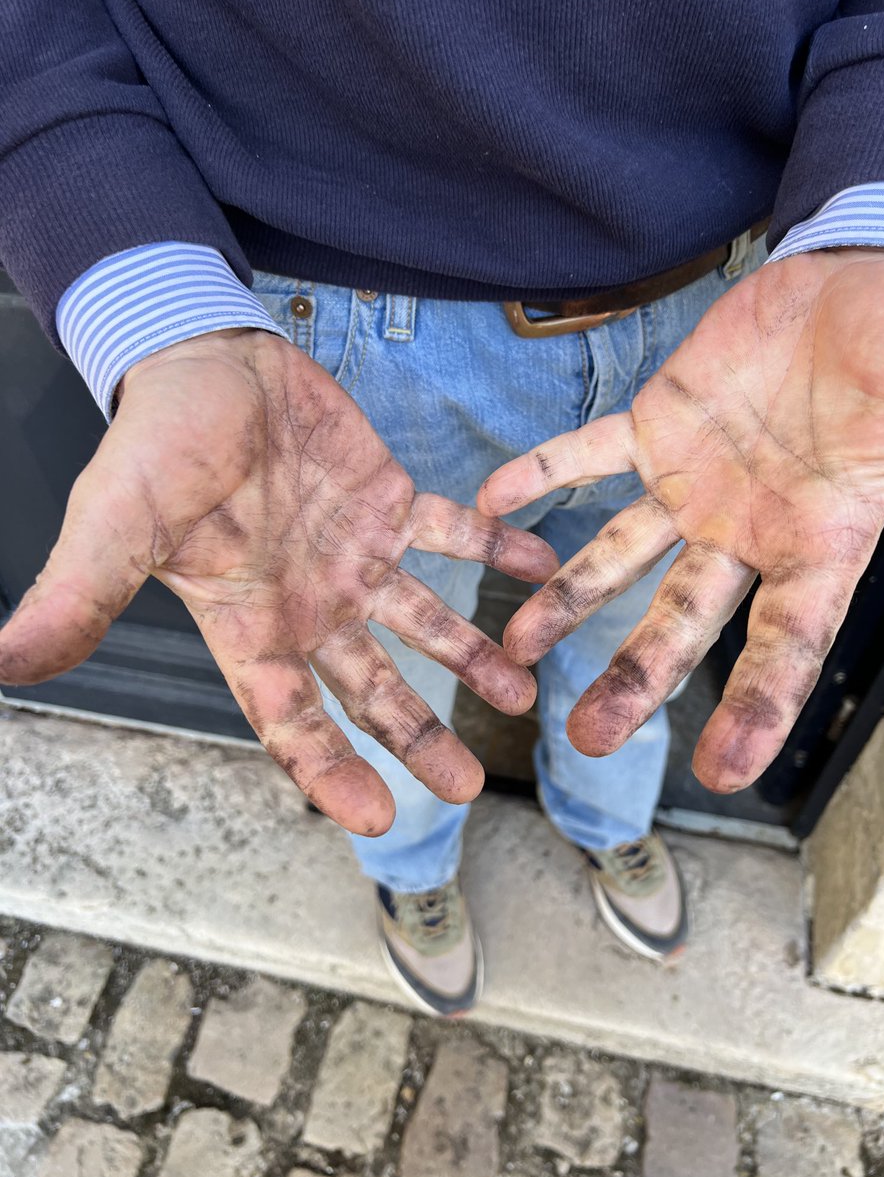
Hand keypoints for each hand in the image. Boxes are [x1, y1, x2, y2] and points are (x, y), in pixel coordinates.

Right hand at [0, 329, 557, 833]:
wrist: (202, 358)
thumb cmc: (156, 440)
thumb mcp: (116, 522)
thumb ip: (79, 595)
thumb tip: (3, 665)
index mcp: (249, 625)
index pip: (290, 720)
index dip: (329, 772)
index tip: (380, 817)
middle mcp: (308, 606)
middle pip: (369, 691)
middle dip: (416, 737)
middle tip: (467, 787)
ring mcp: (354, 558)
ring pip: (421, 624)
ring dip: (470, 656)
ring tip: (521, 691)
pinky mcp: (389, 503)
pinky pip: (452, 534)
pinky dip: (495, 548)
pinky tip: (537, 565)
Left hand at [479, 250, 883, 791]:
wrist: (844, 292)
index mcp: (816, 544)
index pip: (787, 643)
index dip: (757, 707)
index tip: (723, 771)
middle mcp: (745, 529)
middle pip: (682, 619)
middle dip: (636, 677)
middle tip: (587, 737)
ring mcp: (693, 484)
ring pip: (618, 553)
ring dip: (567, 598)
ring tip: (517, 645)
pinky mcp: (656, 428)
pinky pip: (586, 455)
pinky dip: (539, 474)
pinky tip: (489, 502)